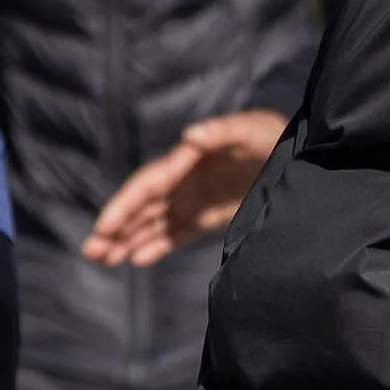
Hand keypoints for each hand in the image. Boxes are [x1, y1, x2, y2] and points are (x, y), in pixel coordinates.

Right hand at [81, 109, 286, 267]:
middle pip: (143, 205)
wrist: (299, 155)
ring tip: (102, 260)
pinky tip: (136, 259)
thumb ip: (224, 131)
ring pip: (153, 222)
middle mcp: (186, 179)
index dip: (125, 204)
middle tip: (90, 251)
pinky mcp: (208, 216)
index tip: (103, 226)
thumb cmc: (274, 136)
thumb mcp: (254, 130)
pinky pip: (176, 233)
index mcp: (190, 158)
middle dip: (116, 227)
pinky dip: (156, 245)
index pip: (149, 183)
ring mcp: (195, 198)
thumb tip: (190, 135)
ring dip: (127, 239)